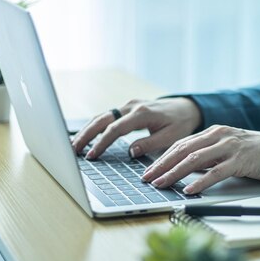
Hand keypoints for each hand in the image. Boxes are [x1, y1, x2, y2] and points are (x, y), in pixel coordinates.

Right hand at [71, 97, 201, 158]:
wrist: (186, 108)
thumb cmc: (180, 123)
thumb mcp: (171, 137)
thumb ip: (150, 144)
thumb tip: (130, 152)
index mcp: (143, 113)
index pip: (116, 128)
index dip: (102, 142)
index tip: (92, 155)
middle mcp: (132, 106)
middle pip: (102, 119)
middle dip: (86, 134)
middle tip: (73, 150)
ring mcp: (128, 105)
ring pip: (102, 116)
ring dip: (87, 130)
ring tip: (74, 146)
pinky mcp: (127, 108)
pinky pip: (107, 117)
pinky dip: (95, 126)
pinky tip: (86, 137)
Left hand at [141, 125, 259, 193]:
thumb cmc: (251, 151)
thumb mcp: (224, 148)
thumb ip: (206, 155)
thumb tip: (183, 170)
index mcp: (212, 132)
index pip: (180, 144)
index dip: (162, 157)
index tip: (149, 170)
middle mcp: (218, 136)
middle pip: (183, 150)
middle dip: (162, 165)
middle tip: (148, 178)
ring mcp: (228, 147)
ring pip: (195, 160)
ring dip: (175, 173)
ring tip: (162, 184)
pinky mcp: (239, 160)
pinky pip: (216, 172)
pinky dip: (200, 182)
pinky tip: (189, 190)